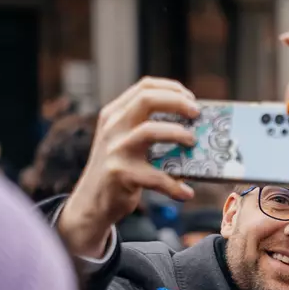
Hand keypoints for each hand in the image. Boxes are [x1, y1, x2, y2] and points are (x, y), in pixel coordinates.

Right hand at [58, 78, 198, 257]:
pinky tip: (186, 193)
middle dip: (177, 102)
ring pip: (150, 131)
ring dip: (177, 134)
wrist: (91, 202)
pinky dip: (174, 186)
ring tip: (193, 143)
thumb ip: (145, 127)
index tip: (191, 99)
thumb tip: (190, 125)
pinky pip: (155, 177)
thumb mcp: (122, 140)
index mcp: (114, 114)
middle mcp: (112, 127)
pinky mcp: (120, 174)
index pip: (144, 87)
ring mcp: (115, 150)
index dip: (172, 88)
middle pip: (147, 100)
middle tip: (196, 114)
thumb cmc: (118, 169)